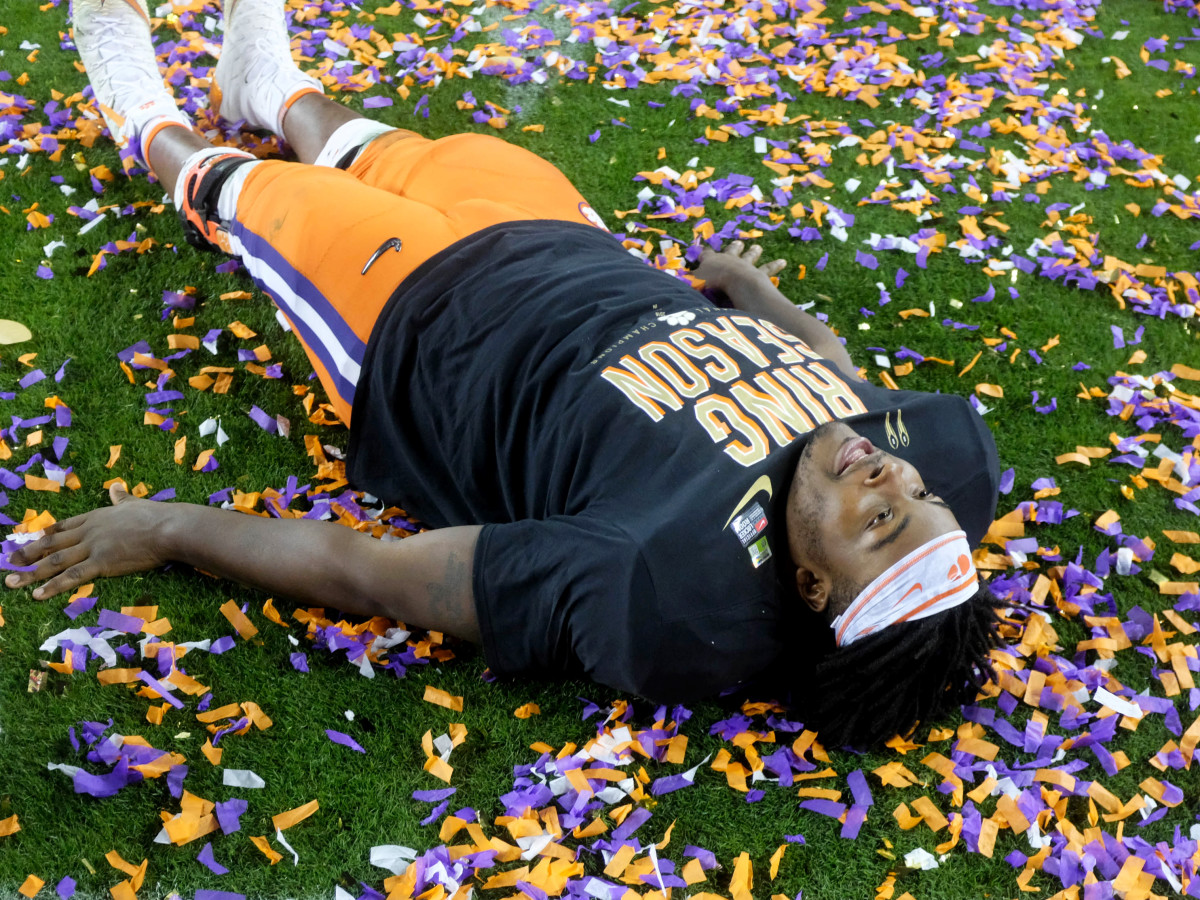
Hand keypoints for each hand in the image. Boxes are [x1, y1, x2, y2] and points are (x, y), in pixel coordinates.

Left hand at [3, 483, 170, 599]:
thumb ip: (123, 498)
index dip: (49, 534)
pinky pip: (71, 576)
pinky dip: (53, 586)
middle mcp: (89, 531)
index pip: (66, 526)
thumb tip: (117, 487)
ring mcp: (93, 547)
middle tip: (9, 562)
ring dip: (31, 572)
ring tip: (11, 582)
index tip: (36, 539)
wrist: (168, 528)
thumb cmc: (158, 516)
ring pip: (54, 561)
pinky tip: (37, 595)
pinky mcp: (101, 563)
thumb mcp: (136, 503)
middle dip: (29, 553)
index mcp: (98, 516)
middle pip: (53, 543)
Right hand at [692, 241, 786, 294]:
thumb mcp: (691, 285)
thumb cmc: (709, 285)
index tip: (702, 250)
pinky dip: (774, 266)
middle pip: (731, 251)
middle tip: (739, 241)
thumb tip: (667, 282)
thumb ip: (684, 283)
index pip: (705, 255)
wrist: (732, 283)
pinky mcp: (758, 273)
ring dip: (753, 252)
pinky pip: (768, 269)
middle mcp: (728, 260)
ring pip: (750, 257)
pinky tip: (782, 263)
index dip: (703, 253)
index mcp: (710, 261)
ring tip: (758, 247)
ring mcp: (744, 265)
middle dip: (734, 247)